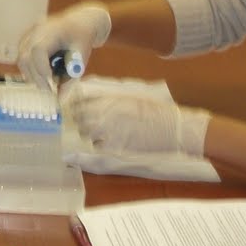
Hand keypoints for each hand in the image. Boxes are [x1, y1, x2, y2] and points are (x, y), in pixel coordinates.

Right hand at [17, 1, 111, 89]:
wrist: (81, 21)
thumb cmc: (83, 38)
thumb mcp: (82, 57)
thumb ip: (71, 77)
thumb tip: (60, 98)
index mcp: (53, 30)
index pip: (38, 50)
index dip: (41, 70)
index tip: (51, 86)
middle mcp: (38, 29)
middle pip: (25, 56)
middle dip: (35, 77)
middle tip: (48, 91)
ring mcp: (30, 33)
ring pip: (21, 58)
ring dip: (31, 74)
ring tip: (46, 83)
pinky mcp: (27, 38)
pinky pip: (22, 56)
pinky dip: (30, 69)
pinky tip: (43, 74)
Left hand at [62, 86, 210, 157]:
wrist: (173, 129)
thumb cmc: (156, 112)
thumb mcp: (132, 99)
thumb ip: (110, 100)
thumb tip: (91, 101)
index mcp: (111, 100)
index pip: (80, 101)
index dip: (74, 105)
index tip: (72, 108)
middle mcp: (107, 114)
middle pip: (80, 118)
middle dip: (80, 121)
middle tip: (85, 123)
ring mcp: (110, 131)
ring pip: (87, 133)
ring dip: (89, 133)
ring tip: (100, 133)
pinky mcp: (116, 147)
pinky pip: (99, 147)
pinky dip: (100, 145)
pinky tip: (110, 143)